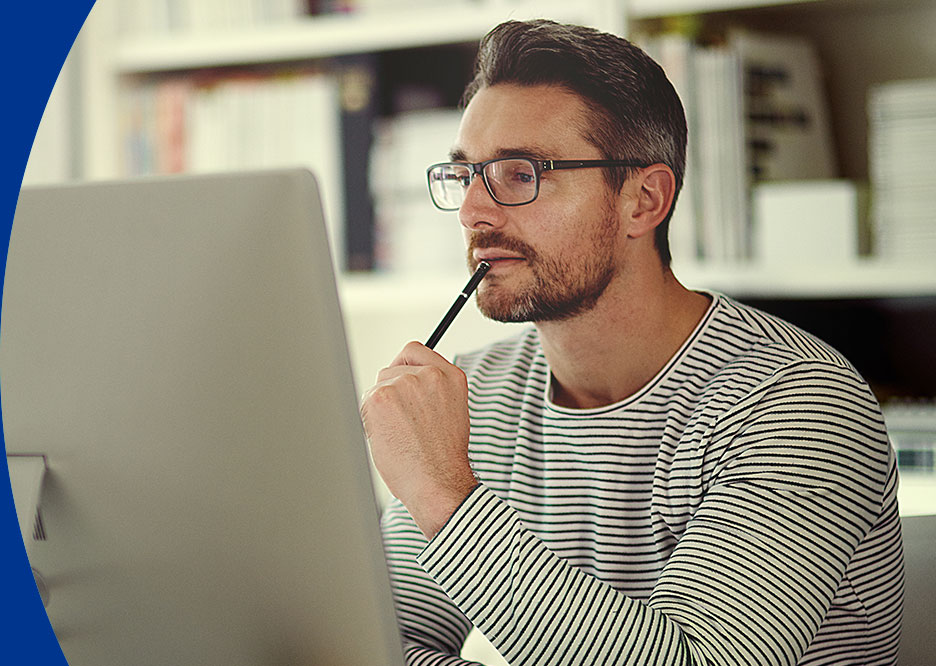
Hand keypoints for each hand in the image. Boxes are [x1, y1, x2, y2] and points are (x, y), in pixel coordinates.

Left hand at [360, 341, 477, 537]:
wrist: (438, 482)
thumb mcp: (452, 413)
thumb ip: (433, 391)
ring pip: (377, 387)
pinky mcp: (382, 396)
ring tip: (399, 433)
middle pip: (391, 369)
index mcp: (451, 376)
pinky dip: (370, 420)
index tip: (400, 378)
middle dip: (390, 392)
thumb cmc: (442, 458)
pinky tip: (388, 437)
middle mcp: (430, 374)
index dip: (403, 365)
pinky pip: (365, 402)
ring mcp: (405, 383)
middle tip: (402, 423)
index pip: (415, 351)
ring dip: (381, 407)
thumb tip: (406, 383)